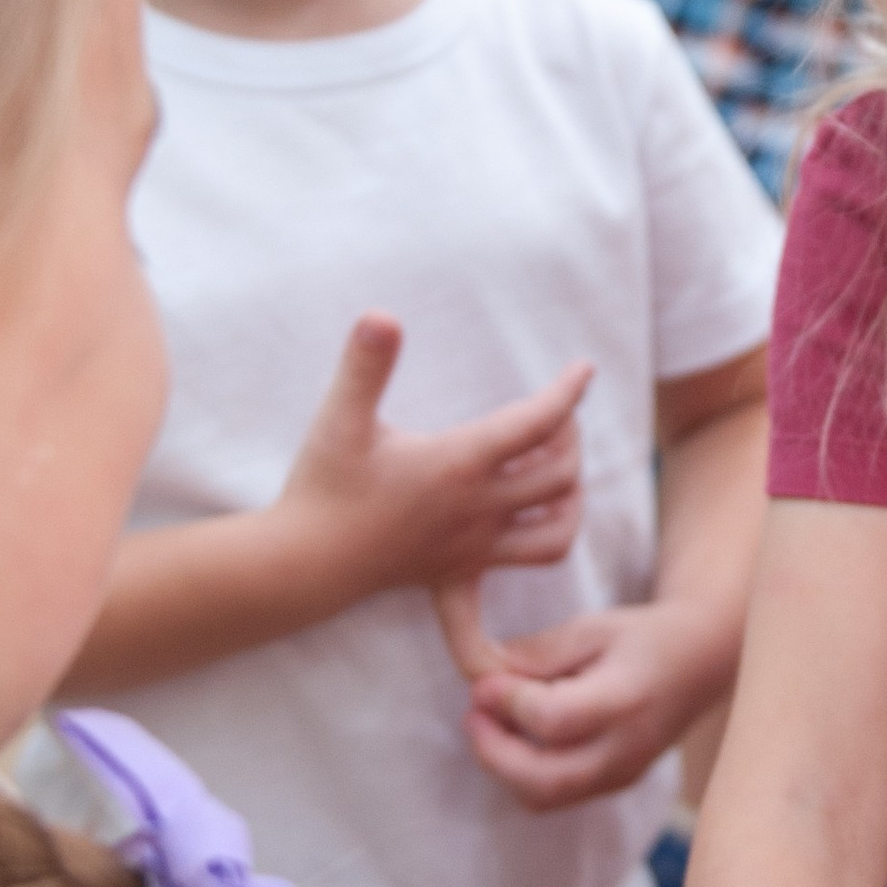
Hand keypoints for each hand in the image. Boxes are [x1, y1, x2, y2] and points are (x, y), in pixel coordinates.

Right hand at [282, 320, 590, 601]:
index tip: (583, 368)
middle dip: (570, 438)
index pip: (536, 423)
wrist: (303, 565)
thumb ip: (365, 366)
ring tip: (555, 468)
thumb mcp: (340, 418)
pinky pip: (525, 565)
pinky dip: (544, 542)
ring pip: (557, 532)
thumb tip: (380, 316)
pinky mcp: (459, 570)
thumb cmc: (322, 488)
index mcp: (457, 466)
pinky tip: (528, 521)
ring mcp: (473, 546)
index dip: (567, 392)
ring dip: (570, 497)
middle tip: (557, 413)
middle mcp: (477, 510)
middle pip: (561, 475)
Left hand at [439, 591, 728, 811]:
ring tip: (491, 725)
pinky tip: (519, 736)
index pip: (552, 719)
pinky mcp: (616, 784)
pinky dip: (525, 773)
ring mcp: (623, 774)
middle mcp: (626, 749)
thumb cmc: (643, 637)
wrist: (703, 661)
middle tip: (472, 716)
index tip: (481, 683)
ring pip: (544, 798)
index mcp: (625, 699)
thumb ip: (537, 653)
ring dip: (505, 768)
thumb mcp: (593, 627)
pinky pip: (557, 796)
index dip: (507, 703)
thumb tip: (479, 678)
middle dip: (493, 753)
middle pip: (544, 781)